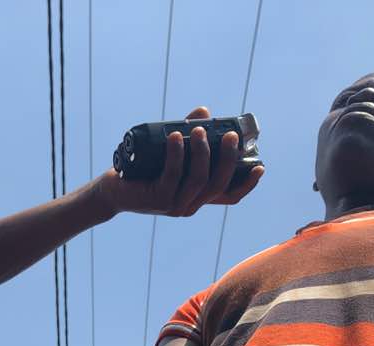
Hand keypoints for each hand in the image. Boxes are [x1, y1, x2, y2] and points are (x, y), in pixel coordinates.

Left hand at [94, 106, 264, 217]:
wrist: (113, 190)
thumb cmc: (144, 171)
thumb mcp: (170, 152)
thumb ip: (188, 135)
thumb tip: (205, 111)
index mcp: (198, 197)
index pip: (230, 196)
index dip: (248, 184)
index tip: (260, 166)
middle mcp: (190, 204)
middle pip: (218, 184)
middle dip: (227, 158)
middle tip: (229, 134)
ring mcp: (174, 205)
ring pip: (198, 180)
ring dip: (202, 152)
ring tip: (197, 129)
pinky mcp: (157, 199)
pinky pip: (172, 175)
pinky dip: (176, 154)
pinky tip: (175, 137)